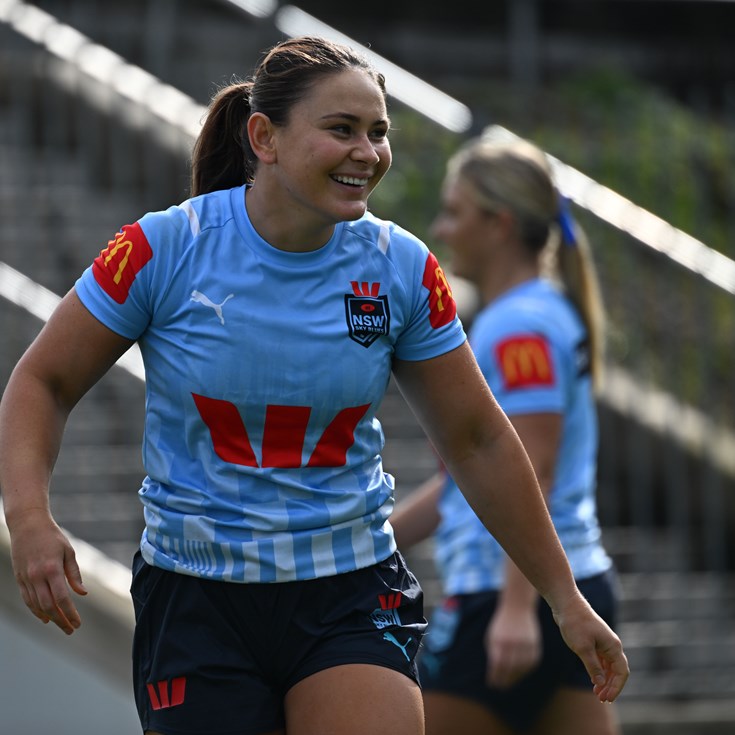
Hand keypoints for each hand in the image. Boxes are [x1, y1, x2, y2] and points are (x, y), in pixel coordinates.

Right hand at [8, 509, 86, 633]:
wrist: (27, 525)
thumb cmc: (52, 536)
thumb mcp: (69, 551)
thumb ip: (74, 574)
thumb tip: (82, 593)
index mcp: (51, 569)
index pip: (61, 598)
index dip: (69, 613)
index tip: (77, 623)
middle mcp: (36, 576)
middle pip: (48, 606)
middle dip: (60, 620)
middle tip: (71, 630)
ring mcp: (26, 578)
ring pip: (36, 605)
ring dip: (49, 618)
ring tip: (61, 625)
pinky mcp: (19, 578)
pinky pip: (28, 599)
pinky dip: (36, 610)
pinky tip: (45, 618)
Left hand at [484, 603, 541, 687]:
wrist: (517, 608)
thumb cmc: (501, 625)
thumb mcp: (492, 637)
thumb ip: (493, 654)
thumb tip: (495, 674)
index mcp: (499, 641)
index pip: (497, 665)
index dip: (494, 677)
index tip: (492, 684)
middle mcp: (512, 644)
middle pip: (509, 668)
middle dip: (504, 680)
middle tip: (501, 687)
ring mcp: (525, 644)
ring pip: (521, 668)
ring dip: (515, 677)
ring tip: (510, 682)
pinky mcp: (534, 644)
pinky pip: (531, 662)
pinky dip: (525, 670)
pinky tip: (520, 673)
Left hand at [553, 592, 628, 701]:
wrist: (566, 604)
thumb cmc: (575, 623)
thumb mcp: (583, 648)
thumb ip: (593, 667)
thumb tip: (601, 683)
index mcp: (613, 646)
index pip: (621, 672)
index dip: (616, 687)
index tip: (607, 698)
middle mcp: (611, 645)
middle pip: (616, 671)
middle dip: (610, 686)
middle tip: (601, 699)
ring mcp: (603, 642)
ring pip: (609, 666)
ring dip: (604, 680)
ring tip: (597, 693)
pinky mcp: (594, 640)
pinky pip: (601, 660)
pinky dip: (599, 671)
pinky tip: (593, 680)